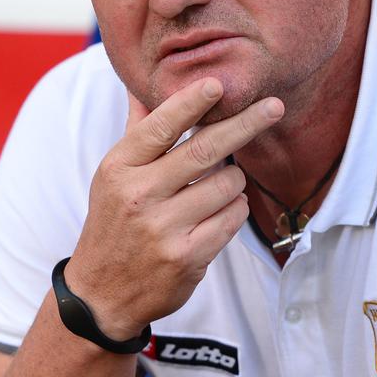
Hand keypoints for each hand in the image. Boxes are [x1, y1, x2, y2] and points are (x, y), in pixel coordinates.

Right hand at [67, 78, 283, 338]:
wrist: (102, 292)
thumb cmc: (114, 222)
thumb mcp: (112, 175)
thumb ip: (136, 130)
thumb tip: (143, 84)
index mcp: (119, 168)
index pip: (160, 127)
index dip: (191, 102)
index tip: (218, 83)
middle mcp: (139, 196)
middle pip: (204, 150)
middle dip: (244, 124)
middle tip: (273, 107)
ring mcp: (163, 229)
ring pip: (226, 185)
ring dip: (234, 179)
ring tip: (221, 183)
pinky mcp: (188, 257)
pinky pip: (232, 217)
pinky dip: (235, 208)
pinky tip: (221, 210)